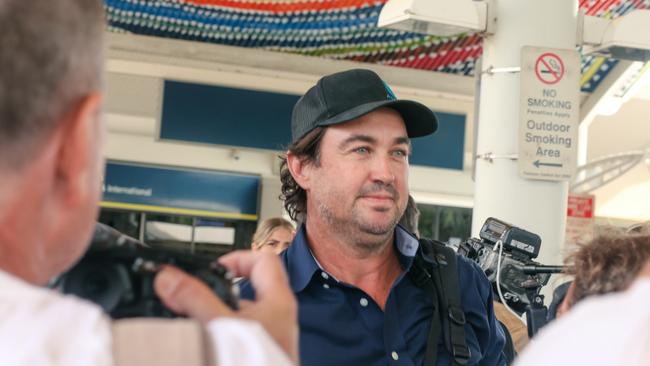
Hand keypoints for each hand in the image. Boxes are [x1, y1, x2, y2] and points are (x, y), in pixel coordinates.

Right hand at [153, 251, 297, 363]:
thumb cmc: (258, 365)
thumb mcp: (219, 326)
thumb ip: (193, 299)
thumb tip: (169, 279)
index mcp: (278, 300)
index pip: (263, 259)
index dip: (237, 257)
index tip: (213, 268)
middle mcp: (280, 317)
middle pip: (251, 287)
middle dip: (222, 290)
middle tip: (200, 294)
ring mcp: (273, 337)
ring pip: (245, 314)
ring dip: (221, 314)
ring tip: (199, 321)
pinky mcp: (263, 354)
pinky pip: (243, 335)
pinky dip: (224, 334)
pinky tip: (208, 344)